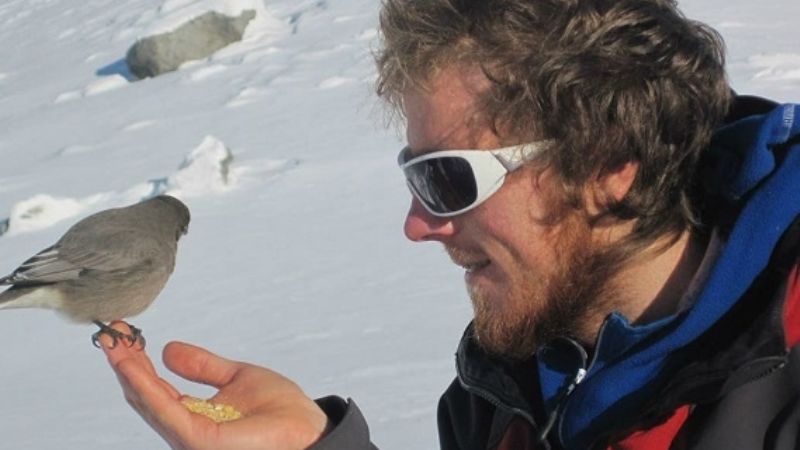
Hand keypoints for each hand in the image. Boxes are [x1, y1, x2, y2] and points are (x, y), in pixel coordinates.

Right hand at [100, 322, 328, 449]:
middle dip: (125, 363)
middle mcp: (186, 430)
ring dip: (129, 371)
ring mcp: (190, 437)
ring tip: (114, 343)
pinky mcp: (198, 440)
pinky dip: (146, 387)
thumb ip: (202, 366)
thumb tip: (169, 350)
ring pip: (150, 402)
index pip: (156, 389)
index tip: (125, 333)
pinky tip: (132, 366)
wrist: (308, 431)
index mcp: (194, 417)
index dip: (137, 362)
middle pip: (145, 396)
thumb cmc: (281, 415)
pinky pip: (166, 412)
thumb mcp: (236, 378)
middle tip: (111, 332)